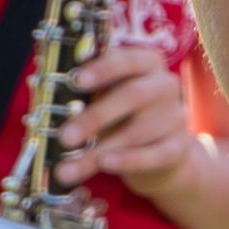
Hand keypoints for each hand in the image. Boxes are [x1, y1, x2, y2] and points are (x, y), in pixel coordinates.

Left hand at [56, 43, 198, 199]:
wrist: (159, 153)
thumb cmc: (123, 117)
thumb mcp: (107, 98)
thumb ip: (87, 95)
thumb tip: (50, 101)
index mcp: (147, 64)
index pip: (128, 59)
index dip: (103, 69)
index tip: (76, 80)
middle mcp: (165, 86)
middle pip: (133, 96)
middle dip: (95, 117)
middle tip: (65, 137)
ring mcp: (175, 116)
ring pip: (138, 131)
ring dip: (99, 150)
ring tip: (67, 169)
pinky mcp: (179, 147)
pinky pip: (156, 155)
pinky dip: (130, 160)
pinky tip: (106, 166)